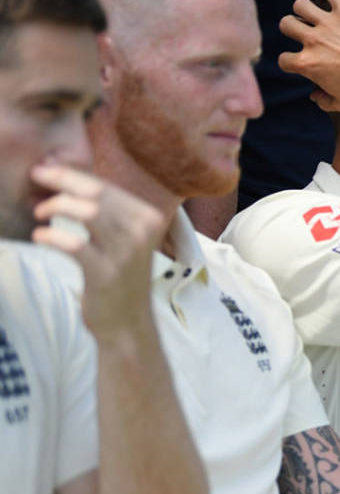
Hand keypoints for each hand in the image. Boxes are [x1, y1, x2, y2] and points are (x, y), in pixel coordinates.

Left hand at [29, 164, 164, 339]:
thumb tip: (68, 181)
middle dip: (62, 182)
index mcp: (149, 217)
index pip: (106, 186)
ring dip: (57, 207)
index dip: (71, 175)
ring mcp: (126, 252)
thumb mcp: (122, 239)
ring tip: (39, 213)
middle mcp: (142, 231)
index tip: (45, 171)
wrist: (127, 322)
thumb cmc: (119, 277)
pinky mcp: (106, 272)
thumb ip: (106, 212)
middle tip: (36, 180)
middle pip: (97, 194)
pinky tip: (40, 236)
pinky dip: (52, 237)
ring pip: (89, 213)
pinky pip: (74, 245)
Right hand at [278, 0, 339, 112]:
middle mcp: (313, 40)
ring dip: (305, 7)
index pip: (284, 59)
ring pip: (301, 4)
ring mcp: (329, 23)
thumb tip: (315, 96)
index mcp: (308, 64)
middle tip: (305, 30)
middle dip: (292, 27)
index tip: (299, 60)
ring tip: (315, 11)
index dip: (290, 61)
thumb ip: (324, 101)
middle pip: (286, 24)